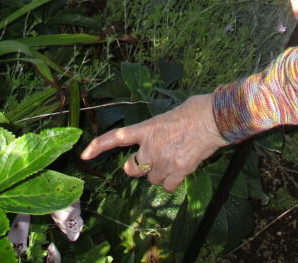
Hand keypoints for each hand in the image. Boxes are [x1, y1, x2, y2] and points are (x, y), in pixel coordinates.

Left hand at [80, 94, 228, 192]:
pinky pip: (167, 187)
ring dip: (158, 173)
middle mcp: (150, 147)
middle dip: (138, 167)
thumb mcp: (168, 115)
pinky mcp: (178, 172)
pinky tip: (181, 171)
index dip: (98, 146)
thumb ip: (157, 130)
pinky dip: (172, 183)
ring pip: (152, 178)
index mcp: (146, 129)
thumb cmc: (195, 110)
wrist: (213, 120)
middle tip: (149, 161)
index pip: (116, 137)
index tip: (84, 155)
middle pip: (133, 168)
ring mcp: (163, 161)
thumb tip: (162, 138)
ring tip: (174, 160)